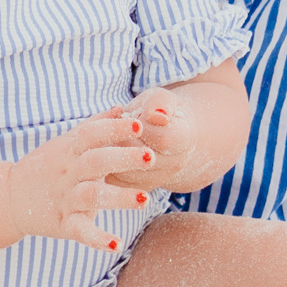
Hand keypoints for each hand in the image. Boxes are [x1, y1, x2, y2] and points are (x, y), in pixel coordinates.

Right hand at [7, 111, 153, 252]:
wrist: (9, 198)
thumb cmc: (47, 166)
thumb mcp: (67, 143)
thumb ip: (96, 126)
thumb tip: (122, 108)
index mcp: (70, 150)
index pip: (92, 135)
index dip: (115, 129)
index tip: (140, 126)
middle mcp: (68, 173)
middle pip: (96, 161)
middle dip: (123, 158)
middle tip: (150, 157)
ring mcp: (65, 199)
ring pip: (92, 196)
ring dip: (119, 198)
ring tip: (145, 199)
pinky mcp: (63, 224)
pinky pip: (81, 232)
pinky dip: (97, 239)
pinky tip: (116, 244)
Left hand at [105, 67, 245, 192]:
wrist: (164, 133)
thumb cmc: (158, 110)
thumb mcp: (160, 98)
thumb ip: (159, 104)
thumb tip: (156, 116)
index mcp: (183, 139)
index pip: (161, 139)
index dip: (139, 127)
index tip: (127, 114)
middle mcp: (175, 164)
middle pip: (139, 158)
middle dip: (120, 140)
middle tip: (111, 126)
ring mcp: (158, 180)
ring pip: (126, 173)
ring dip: (109, 154)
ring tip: (107, 138)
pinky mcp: (139, 188)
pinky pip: (116, 182)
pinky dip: (106, 167)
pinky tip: (103, 152)